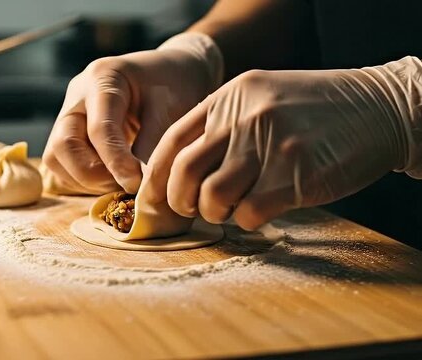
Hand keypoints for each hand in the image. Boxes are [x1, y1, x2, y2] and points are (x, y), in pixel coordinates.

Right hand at [42, 33, 223, 193]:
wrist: (171, 75)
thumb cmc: (175, 88)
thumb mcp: (171, 110)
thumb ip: (152, 145)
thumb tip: (140, 187)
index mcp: (102, 78)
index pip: (99, 129)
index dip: (116, 162)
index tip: (137, 184)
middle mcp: (77, 96)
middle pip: (63, 145)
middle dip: (93, 174)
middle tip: (127, 184)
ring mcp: (68, 114)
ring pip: (56, 159)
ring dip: (86, 181)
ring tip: (122, 182)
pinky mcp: (68, 134)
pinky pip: (61, 167)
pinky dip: (83, 181)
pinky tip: (112, 179)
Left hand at [143, 57, 421, 229]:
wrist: (379, 107)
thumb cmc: (314, 109)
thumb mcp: (261, 97)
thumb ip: (223, 124)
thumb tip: (180, 172)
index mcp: (229, 97)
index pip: (173, 141)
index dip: (156, 177)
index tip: (153, 201)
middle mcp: (244, 118)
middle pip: (184, 171)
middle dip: (178, 202)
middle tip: (190, 211)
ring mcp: (270, 146)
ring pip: (213, 197)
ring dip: (215, 213)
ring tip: (230, 210)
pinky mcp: (296, 176)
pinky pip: (249, 214)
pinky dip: (246, 221)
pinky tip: (258, 212)